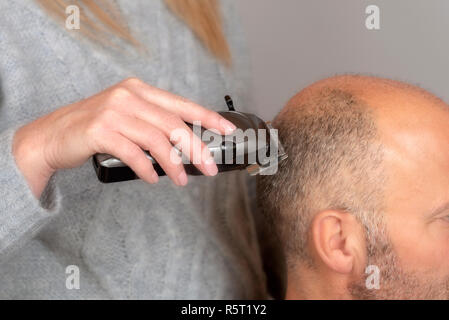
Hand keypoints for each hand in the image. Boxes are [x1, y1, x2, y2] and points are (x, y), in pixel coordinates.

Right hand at [12, 78, 235, 197]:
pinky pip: (133, 153)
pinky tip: (153, 179)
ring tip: (182, 180)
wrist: (52, 135)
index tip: (227, 131)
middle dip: (196, 149)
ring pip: (156, 139)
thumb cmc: (95, 129)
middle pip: (174, 124)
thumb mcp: (127, 117)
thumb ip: (154, 123)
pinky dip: (147, 168)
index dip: (207, 117)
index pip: (181, 104)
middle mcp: (128, 96)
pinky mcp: (99, 130)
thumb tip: (188, 144)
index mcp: (139, 90)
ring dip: (174, 164)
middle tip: (210, 168)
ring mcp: (113, 111)